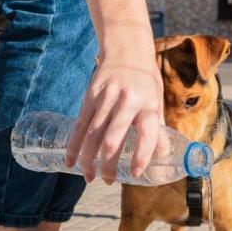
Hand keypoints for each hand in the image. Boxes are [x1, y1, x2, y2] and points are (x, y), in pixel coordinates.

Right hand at [65, 0, 167, 183]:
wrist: (126, 49)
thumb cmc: (145, 82)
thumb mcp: (157, 102)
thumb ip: (157, 129)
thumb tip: (162, 158)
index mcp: (148, 104)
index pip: (147, 133)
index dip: (141, 155)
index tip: (135, 173)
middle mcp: (126, 101)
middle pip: (113, 139)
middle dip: (108, 164)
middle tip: (108, 181)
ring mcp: (105, 98)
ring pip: (93, 135)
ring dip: (89, 160)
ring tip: (89, 177)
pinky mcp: (90, 96)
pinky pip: (79, 125)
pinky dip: (73, 146)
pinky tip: (70, 162)